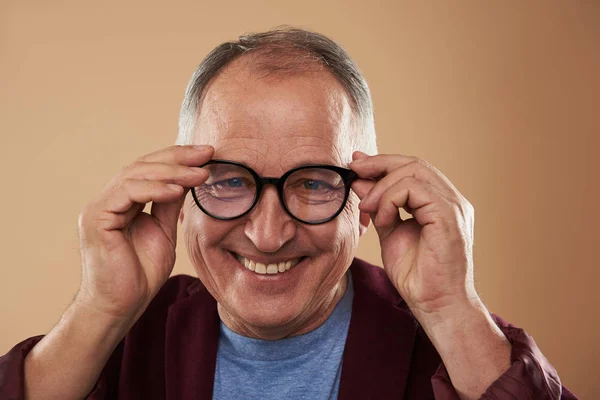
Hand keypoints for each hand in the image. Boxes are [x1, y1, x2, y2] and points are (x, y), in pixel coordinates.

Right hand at [75, 145, 213, 321]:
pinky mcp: (96, 218)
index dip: (178, 158)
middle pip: (143, 165)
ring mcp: (99, 207)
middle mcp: (108, 200)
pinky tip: (178, 190)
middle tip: (208, 153)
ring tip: (200, 174)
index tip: (208, 154)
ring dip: (172, 171)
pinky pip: (127, 193)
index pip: (150, 169)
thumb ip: (169, 205)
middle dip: (178, 157)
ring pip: (135, 174)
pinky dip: (154, 189)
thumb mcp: (163, 232)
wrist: (121, 307)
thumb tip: (187, 179)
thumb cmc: (140, 275)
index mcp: (122, 202)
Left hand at [350, 151, 477, 318]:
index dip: (383, 162)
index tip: (356, 163)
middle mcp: (451, 200)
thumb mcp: (390, 233)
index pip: (413, 169)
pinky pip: (415, 189)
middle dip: (379, 163)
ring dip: (382, 185)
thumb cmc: (417, 276)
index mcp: (440, 203)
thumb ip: (379, 207)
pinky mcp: (449, 216)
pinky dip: (391, 198)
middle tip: (354, 169)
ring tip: (366, 206)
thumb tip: (360, 181)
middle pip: (414, 164)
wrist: (435, 305)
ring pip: (414, 171)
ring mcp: (453, 207)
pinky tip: (381, 217)